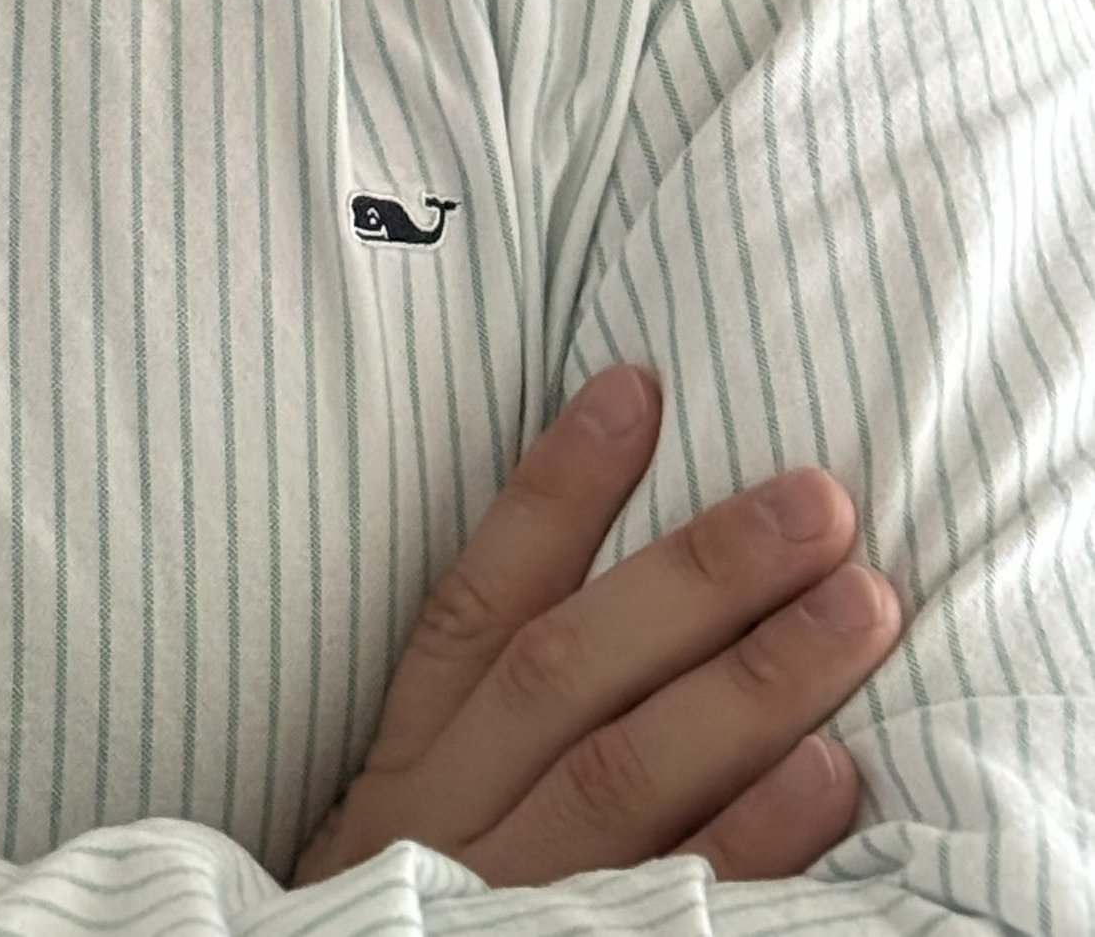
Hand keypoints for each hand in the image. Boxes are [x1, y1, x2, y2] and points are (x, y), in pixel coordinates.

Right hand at [293, 364, 904, 890]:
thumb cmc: (406, 917)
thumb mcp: (408, 809)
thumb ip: (485, 709)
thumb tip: (612, 568)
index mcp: (406, 767)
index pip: (476, 604)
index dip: (554, 491)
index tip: (638, 387)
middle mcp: (453, 827)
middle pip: (574, 674)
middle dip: (700, 575)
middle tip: (819, 499)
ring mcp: (518, 906)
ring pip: (632, 776)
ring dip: (755, 683)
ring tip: (863, 605)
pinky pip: (680, 910)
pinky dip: (757, 843)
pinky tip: (834, 778)